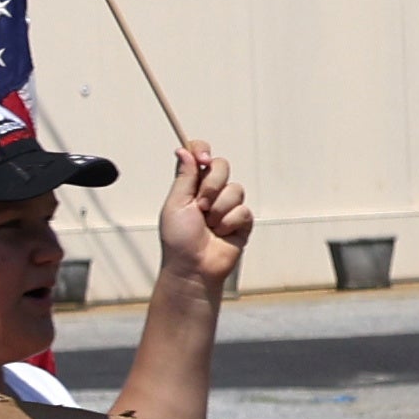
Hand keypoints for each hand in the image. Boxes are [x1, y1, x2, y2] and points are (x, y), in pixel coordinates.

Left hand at [158, 146, 255, 291]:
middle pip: (222, 165)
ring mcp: (227, 206)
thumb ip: (184, 176)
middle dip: (212, 184)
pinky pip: (243, 210)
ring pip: (235, 189)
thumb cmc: (178, 240)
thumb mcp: (175, 203)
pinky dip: (230, 222)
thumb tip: (184, 150)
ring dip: (219, 209)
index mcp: (191, 185)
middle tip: (200, 205)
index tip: (202, 159)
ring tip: (209, 226)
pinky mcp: (241, 221)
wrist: (193, 268)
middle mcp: (210, 192)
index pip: (200, 155)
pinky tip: (221, 233)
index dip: (203, 151)